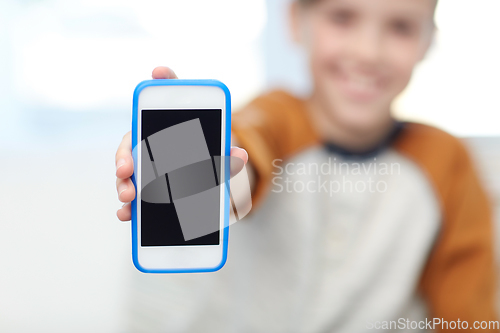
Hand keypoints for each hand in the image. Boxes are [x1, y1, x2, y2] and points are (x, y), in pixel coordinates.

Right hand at [116, 66, 247, 220]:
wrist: (211, 188)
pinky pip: (133, 197)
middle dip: (126, 154)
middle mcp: (152, 143)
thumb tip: (239, 155)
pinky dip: (128, 207)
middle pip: (133, 142)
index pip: (170, 98)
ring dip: (124, 183)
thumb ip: (229, 158)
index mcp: (170, 129)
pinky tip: (128, 215)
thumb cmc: (211, 167)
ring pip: (128, 171)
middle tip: (126, 168)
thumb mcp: (222, 163)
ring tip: (128, 196)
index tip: (161, 72)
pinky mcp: (144, 190)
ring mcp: (145, 167)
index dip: (166, 80)